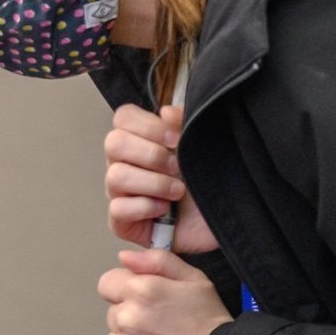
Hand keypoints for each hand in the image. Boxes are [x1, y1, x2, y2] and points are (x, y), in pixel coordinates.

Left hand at [97, 247, 230, 334]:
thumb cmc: (211, 325)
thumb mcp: (194, 280)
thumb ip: (157, 261)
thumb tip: (125, 258)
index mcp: (141, 291)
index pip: (107, 284)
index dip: (125, 290)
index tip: (142, 300)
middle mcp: (128, 320)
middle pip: (113, 314)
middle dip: (132, 317)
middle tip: (162, 327)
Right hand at [104, 104, 217, 253]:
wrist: (222, 222)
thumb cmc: (209, 186)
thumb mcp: (203, 148)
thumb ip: (184, 125)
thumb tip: (166, 111)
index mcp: (141, 142)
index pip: (124, 118)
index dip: (147, 124)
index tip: (175, 138)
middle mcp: (125, 164)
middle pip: (113, 143)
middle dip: (150, 154)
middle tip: (176, 167)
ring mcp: (120, 193)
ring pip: (116, 176)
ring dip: (153, 183)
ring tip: (177, 191)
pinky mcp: (121, 221)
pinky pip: (118, 208)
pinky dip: (145, 207)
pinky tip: (164, 210)